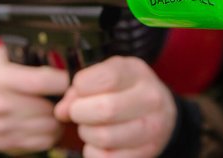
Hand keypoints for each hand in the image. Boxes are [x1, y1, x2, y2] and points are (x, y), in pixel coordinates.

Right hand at [0, 44, 68, 154]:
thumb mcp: (4, 55)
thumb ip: (29, 52)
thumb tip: (64, 51)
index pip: (42, 81)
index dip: (64, 79)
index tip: (74, 77)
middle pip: (50, 108)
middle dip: (63, 100)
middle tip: (66, 93)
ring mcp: (3, 128)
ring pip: (52, 127)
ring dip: (59, 118)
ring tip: (55, 105)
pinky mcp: (8, 144)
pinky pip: (45, 141)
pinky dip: (51, 132)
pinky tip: (46, 119)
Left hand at [55, 56, 175, 157]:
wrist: (162, 113)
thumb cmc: (124, 90)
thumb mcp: (107, 76)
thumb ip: (80, 88)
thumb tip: (60, 111)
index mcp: (137, 72)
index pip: (105, 78)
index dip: (81, 86)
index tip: (79, 90)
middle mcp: (150, 99)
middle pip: (105, 109)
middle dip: (80, 112)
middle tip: (77, 112)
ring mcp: (152, 128)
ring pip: (105, 137)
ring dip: (86, 133)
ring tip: (88, 127)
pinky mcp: (147, 152)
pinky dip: (92, 152)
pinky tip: (96, 143)